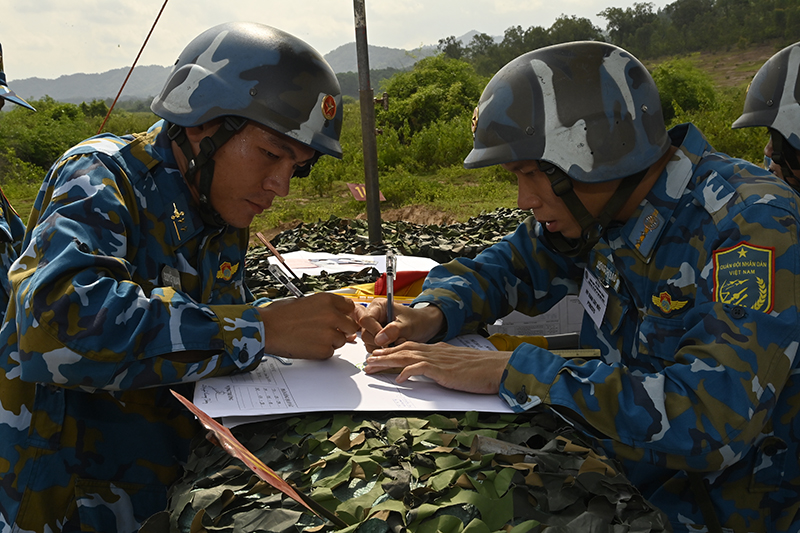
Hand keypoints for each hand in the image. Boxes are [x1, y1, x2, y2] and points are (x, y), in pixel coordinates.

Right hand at [259, 293, 361, 359]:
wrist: (266, 329)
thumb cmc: (279, 315)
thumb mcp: (305, 301)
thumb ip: (324, 308)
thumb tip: (338, 316)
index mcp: (327, 300)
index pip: (350, 307)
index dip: (346, 314)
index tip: (343, 318)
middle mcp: (331, 315)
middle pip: (351, 326)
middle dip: (343, 329)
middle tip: (330, 331)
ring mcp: (329, 333)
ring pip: (341, 340)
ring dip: (331, 341)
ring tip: (312, 337)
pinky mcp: (324, 349)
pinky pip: (331, 352)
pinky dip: (322, 351)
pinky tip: (308, 345)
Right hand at [359, 298, 444, 351]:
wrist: (426, 327)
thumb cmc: (418, 321)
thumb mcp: (407, 324)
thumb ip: (393, 330)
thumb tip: (379, 339)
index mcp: (378, 307)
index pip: (366, 319)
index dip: (374, 330)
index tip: (384, 339)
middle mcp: (374, 317)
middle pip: (365, 333)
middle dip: (380, 341)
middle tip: (394, 342)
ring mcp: (374, 329)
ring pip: (368, 343)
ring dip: (383, 348)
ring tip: (398, 342)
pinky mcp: (377, 339)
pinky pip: (374, 348)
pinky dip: (384, 352)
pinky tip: (395, 346)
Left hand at [364, 341, 511, 393]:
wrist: (498, 367)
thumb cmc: (482, 369)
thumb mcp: (457, 366)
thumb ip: (443, 367)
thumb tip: (433, 372)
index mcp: (438, 350)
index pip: (409, 348)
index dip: (392, 351)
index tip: (378, 356)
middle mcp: (435, 351)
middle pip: (403, 350)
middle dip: (383, 355)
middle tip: (367, 361)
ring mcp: (439, 359)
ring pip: (406, 357)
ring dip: (387, 362)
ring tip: (373, 367)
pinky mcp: (444, 369)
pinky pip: (421, 368)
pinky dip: (408, 372)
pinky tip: (399, 379)